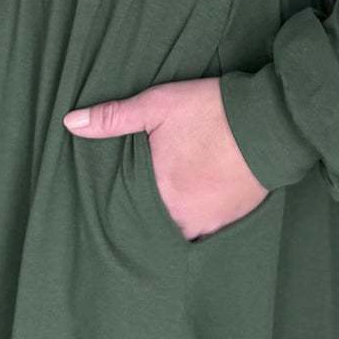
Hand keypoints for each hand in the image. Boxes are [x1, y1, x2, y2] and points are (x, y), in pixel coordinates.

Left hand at [63, 77, 267, 240]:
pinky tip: (192, 211)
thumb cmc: (210, 111)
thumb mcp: (157, 105)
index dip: (118, 208)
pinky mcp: (230, 220)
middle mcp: (179, 215)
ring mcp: (207, 222)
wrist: (269, 121)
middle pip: (150, 225)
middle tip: (137, 207)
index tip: (109, 207)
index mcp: (157, 191)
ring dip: (168, 223)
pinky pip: (204, 233)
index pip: (124, 211)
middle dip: (142, 218)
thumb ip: (113, 117)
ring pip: (176, 233)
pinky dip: (195, 224)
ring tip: (163, 209)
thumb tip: (70, 123)